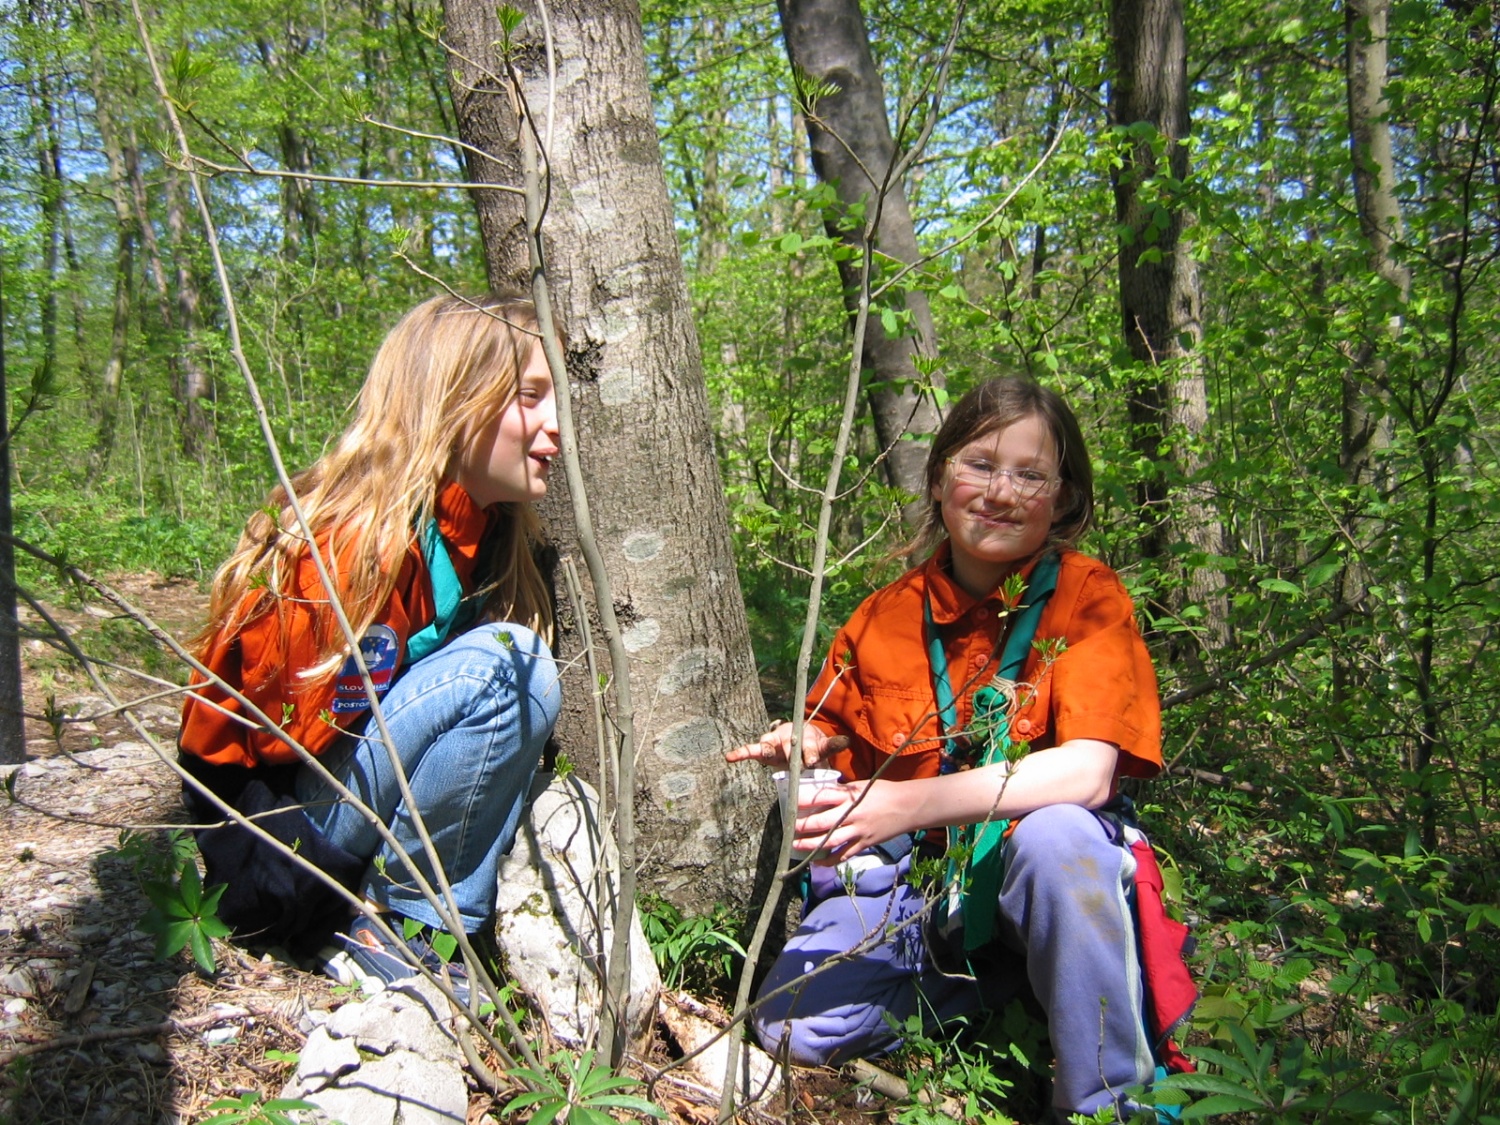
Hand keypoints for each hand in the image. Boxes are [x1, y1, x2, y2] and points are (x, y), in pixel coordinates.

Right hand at [725, 722, 841, 768]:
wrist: (798, 744)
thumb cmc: (812, 745)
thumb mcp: (823, 746)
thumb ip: (832, 745)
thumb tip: (847, 740)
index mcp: (803, 733)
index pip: (806, 742)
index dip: (809, 751)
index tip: (812, 761)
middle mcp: (786, 734)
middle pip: (787, 743)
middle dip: (792, 753)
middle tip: (797, 764)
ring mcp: (773, 741)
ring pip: (768, 742)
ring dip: (769, 748)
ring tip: (768, 753)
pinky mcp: (763, 751)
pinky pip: (750, 750)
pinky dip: (741, 753)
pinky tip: (730, 757)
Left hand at [792, 779, 909, 863]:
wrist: (908, 806)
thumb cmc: (883, 791)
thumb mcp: (861, 785)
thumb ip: (841, 791)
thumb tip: (820, 793)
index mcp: (850, 796)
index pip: (822, 796)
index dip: (804, 800)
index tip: (790, 802)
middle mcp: (852, 814)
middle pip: (822, 822)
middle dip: (802, 827)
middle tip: (788, 828)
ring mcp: (858, 830)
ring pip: (830, 841)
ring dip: (810, 845)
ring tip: (795, 846)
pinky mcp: (864, 843)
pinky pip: (844, 854)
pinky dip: (830, 860)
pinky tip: (818, 862)